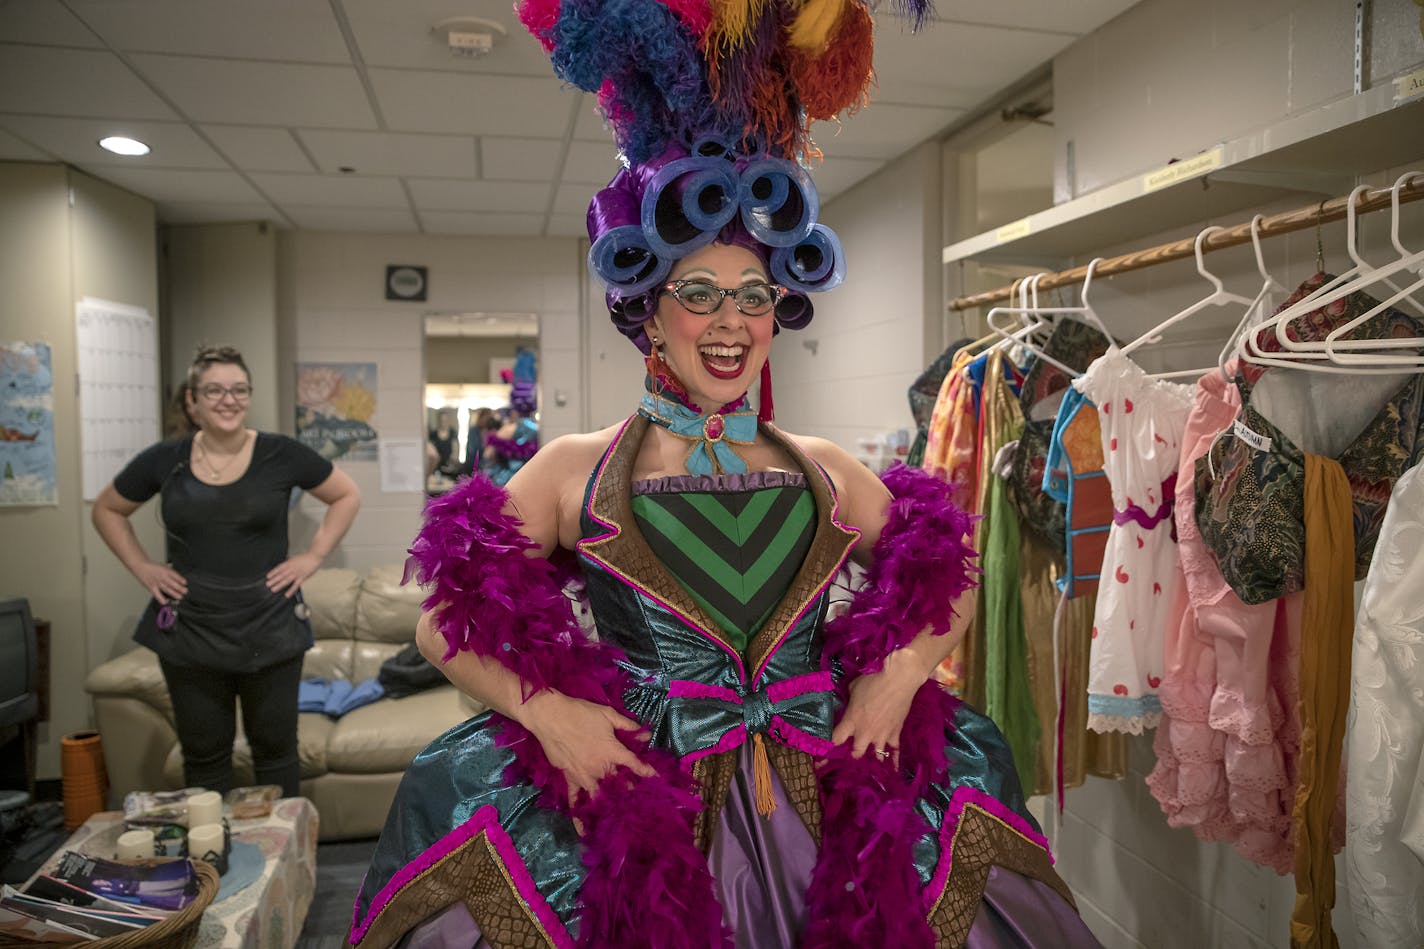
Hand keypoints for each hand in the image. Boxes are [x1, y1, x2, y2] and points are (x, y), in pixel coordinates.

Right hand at [133, 561, 186, 604]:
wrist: (140, 566)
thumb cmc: (152, 566)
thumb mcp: (163, 565)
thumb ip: (170, 568)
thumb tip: (175, 569)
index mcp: (166, 570)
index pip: (175, 575)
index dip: (180, 579)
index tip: (185, 583)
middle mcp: (162, 577)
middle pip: (172, 583)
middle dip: (179, 588)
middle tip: (185, 591)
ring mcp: (156, 582)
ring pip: (166, 589)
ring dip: (174, 594)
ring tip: (180, 597)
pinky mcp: (151, 587)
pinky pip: (156, 594)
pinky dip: (161, 598)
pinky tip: (165, 602)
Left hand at [266, 551, 321, 596]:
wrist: (314, 557)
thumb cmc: (304, 557)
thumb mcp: (294, 558)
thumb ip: (288, 562)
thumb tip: (282, 566)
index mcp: (289, 563)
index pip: (279, 568)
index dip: (273, 572)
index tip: (267, 576)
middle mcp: (292, 568)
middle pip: (281, 575)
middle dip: (274, 580)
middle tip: (267, 584)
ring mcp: (297, 573)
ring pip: (286, 580)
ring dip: (279, 585)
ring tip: (273, 589)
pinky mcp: (302, 578)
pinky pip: (296, 585)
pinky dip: (291, 590)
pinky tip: (287, 595)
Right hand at [522, 691, 654, 805]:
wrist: (550, 716)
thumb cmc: (580, 713)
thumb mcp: (607, 714)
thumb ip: (628, 725)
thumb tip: (646, 733)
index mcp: (612, 751)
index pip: (634, 765)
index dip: (647, 771)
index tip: (657, 779)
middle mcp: (600, 768)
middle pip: (620, 784)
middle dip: (630, 792)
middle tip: (640, 800)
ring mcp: (584, 776)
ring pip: (601, 796)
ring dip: (611, 805)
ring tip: (620, 816)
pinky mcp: (569, 779)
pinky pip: (575, 801)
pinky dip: (579, 816)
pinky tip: (584, 831)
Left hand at [830, 654, 926, 768]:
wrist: (898, 680)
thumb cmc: (872, 680)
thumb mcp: (853, 687)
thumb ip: (849, 700)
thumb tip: (850, 703)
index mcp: (851, 721)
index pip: (835, 740)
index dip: (827, 749)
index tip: (820, 758)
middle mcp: (865, 732)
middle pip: (855, 753)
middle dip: (851, 756)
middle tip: (849, 757)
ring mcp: (881, 735)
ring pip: (874, 756)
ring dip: (871, 760)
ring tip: (869, 766)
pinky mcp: (895, 733)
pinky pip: (895, 751)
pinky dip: (893, 761)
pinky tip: (893, 771)